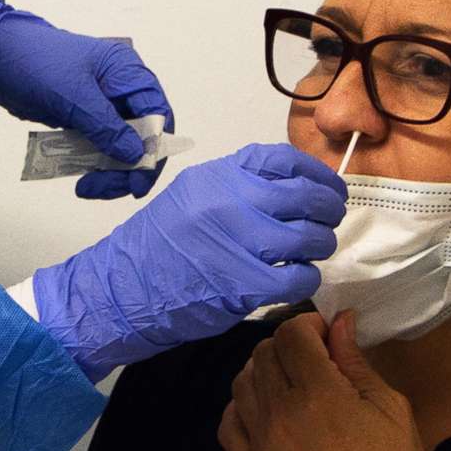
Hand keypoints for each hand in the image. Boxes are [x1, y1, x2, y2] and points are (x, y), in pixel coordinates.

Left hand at [0, 0, 174, 198]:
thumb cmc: (36, 62)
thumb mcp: (73, 95)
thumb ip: (106, 127)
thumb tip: (135, 156)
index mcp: (127, 72)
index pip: (157, 113)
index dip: (154, 148)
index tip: (139, 180)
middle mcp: (121, 89)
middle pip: (143, 136)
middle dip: (129, 167)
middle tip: (107, 189)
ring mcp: (103, 107)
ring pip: (122, 148)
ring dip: (110, 172)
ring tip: (87, 188)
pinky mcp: (85, 120)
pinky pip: (100, 149)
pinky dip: (95, 167)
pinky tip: (81, 180)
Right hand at [31, 144, 344, 378]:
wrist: (122, 290)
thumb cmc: (158, 245)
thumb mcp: (192, 195)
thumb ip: (237, 185)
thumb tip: (292, 186)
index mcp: (219, 176)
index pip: (285, 161)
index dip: (317, 174)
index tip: (329, 187)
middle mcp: (232, 202)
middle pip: (307, 198)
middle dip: (329, 210)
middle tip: (329, 221)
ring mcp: (239, 243)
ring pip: (310, 238)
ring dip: (320, 246)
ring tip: (312, 252)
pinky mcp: (244, 285)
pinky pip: (299, 277)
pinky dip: (307, 278)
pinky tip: (298, 279)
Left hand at [218, 311, 439, 450]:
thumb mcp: (390, 407)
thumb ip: (355, 361)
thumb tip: (339, 320)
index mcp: (318, 393)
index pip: (291, 334)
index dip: (309, 325)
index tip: (327, 335)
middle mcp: (279, 412)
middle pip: (263, 353)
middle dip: (288, 344)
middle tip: (314, 357)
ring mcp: (259, 442)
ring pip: (241, 382)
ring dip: (263, 370)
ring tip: (291, 381)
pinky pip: (229, 422)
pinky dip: (243, 406)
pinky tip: (267, 409)